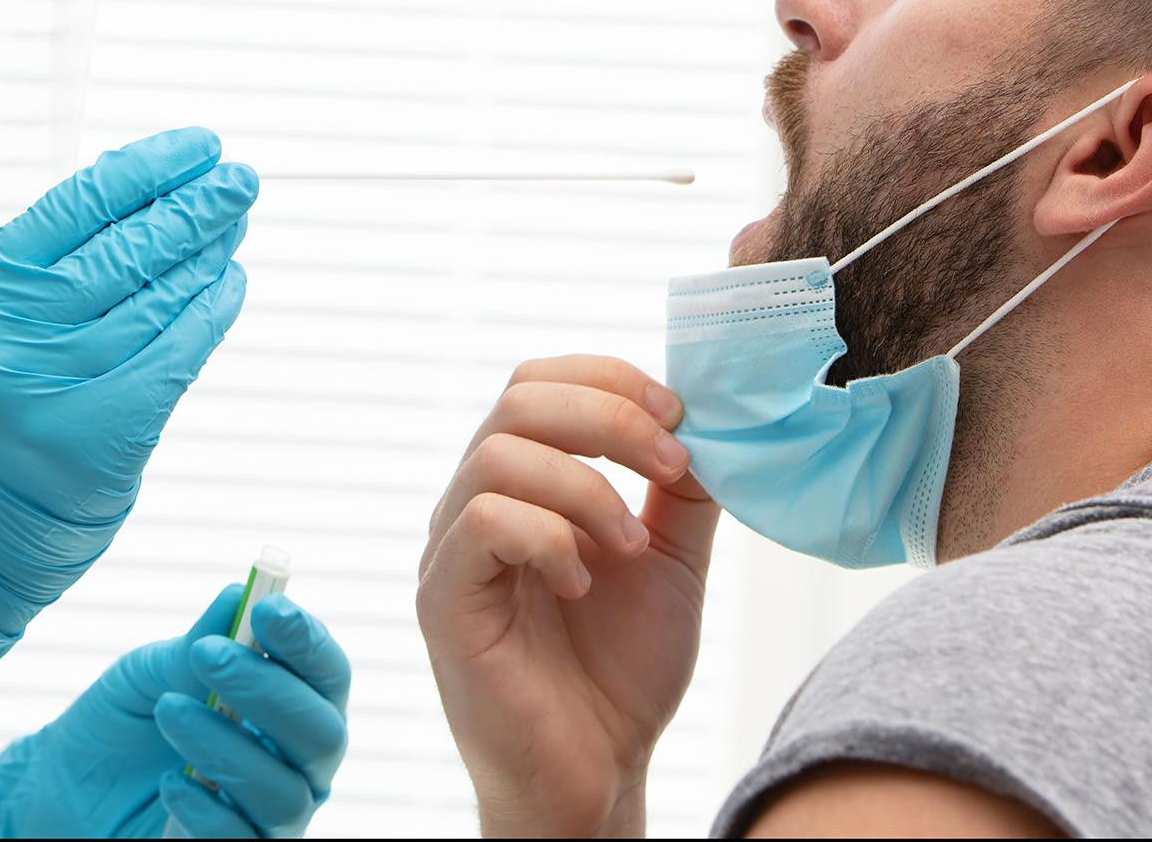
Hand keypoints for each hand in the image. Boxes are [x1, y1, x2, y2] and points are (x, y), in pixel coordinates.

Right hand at [0, 128, 256, 684]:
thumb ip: (58, 260)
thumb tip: (156, 185)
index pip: (75, 204)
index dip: (147, 168)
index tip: (200, 145)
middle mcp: (7, 339)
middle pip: (123, 252)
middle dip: (193, 208)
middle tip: (240, 180)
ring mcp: (50, 392)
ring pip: (156, 302)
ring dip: (209, 255)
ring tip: (237, 225)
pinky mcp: (95, 440)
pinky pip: (175, 356)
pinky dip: (210, 312)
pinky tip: (231, 282)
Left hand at [0, 586, 351, 838]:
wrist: (69, 788)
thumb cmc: (127, 720)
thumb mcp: (153, 671)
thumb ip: (199, 640)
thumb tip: (236, 595)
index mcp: (293, 705)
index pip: (328, 675)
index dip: (306, 641)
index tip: (267, 608)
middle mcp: (297, 764)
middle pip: (323, 734)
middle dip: (269, 690)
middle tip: (208, 657)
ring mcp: (271, 817)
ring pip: (285, 793)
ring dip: (226, 746)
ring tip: (169, 711)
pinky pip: (244, 841)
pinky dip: (207, 808)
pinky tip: (170, 780)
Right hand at [417, 356, 717, 837]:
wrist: (598, 771)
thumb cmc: (620, 669)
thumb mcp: (671, 560)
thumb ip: (682, 490)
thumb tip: (708, 421)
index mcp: (524, 481)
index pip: (541, 381)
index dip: (611, 379)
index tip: (679, 417)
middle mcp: (475, 501)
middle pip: (519, 397)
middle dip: (610, 417)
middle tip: (670, 465)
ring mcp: (451, 548)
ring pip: (499, 455)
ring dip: (587, 488)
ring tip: (632, 546)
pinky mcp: (443, 599)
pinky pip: (482, 523)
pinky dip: (549, 540)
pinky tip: (582, 584)